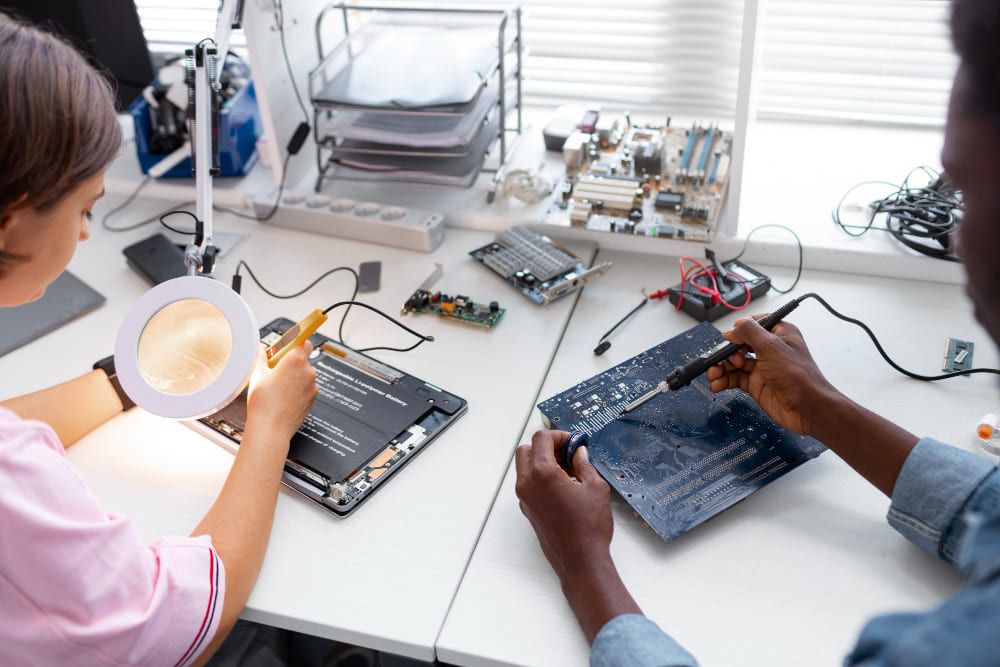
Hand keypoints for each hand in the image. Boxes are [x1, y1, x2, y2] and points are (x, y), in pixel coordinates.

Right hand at [246, 341, 317, 444]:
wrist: (271, 429)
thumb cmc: (264, 404)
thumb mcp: (257, 374)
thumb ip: (261, 357)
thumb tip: (261, 349)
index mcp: (296, 360)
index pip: (304, 341)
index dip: (296, 343)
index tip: (288, 346)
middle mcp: (308, 372)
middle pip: (303, 360)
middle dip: (291, 363)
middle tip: (275, 370)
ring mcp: (312, 387)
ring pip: (304, 376)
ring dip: (294, 378)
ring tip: (277, 387)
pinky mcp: (312, 400)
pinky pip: (305, 389)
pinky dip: (297, 391)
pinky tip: (282, 398)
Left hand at [514, 429, 612, 581]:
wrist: (581, 560)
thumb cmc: (588, 529)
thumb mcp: (595, 487)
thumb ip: (584, 464)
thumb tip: (579, 453)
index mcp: (542, 474)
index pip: (541, 438)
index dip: (559, 435)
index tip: (572, 441)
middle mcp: (527, 484)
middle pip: (526, 449)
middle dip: (546, 446)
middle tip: (567, 452)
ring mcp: (525, 498)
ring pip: (524, 467)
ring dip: (542, 461)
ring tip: (568, 469)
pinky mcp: (527, 509)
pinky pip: (528, 483)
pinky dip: (540, 477)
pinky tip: (563, 485)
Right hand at [705, 316, 840, 435]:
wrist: (807, 408)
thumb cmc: (799, 377)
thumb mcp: (771, 346)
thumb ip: (749, 332)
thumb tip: (732, 329)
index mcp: (779, 333)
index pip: (753, 325)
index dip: (739, 330)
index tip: (729, 338)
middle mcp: (770, 349)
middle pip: (739, 345)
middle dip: (726, 352)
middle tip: (720, 360)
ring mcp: (763, 368)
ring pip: (734, 363)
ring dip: (721, 368)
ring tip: (713, 374)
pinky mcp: (757, 384)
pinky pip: (735, 378)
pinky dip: (724, 381)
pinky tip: (718, 384)